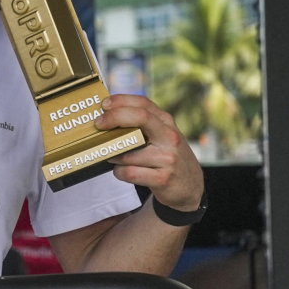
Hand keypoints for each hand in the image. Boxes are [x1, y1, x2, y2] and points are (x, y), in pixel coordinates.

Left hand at [95, 94, 202, 211]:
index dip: (121, 101)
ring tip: (113, 158)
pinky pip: (129, 172)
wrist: (190, 187)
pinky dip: (119, 172)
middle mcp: (169, 137)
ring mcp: (168, 158)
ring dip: (113, 156)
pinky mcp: (163, 179)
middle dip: (114, 118)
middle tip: (98, 124)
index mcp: (167, 123)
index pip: (143, 104)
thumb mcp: (162, 136)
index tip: (104, 105)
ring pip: (128, 153)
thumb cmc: (168, 158)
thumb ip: (143, 125)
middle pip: (140, 117)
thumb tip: (108, 115)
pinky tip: (122, 172)